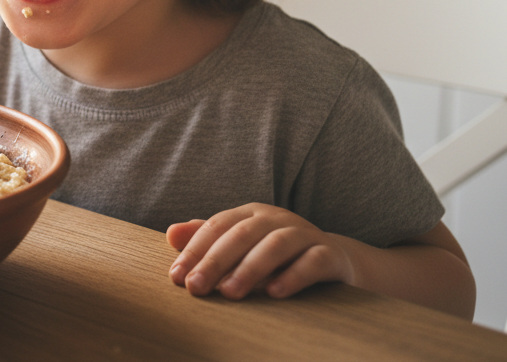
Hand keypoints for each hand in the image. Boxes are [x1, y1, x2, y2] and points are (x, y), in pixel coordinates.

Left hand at [165, 203, 354, 299]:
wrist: (336, 260)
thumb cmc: (277, 256)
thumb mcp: (241, 247)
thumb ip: (207, 240)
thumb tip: (170, 234)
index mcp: (250, 215)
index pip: (216, 226)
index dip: (195, 251)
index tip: (177, 277)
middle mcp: (276, 219)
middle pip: (241, 235)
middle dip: (214, 261)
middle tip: (196, 287)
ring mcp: (305, 234)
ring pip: (275, 245)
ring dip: (250, 268)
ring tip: (230, 292)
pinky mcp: (330, 254)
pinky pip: (312, 262)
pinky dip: (293, 276)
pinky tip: (275, 293)